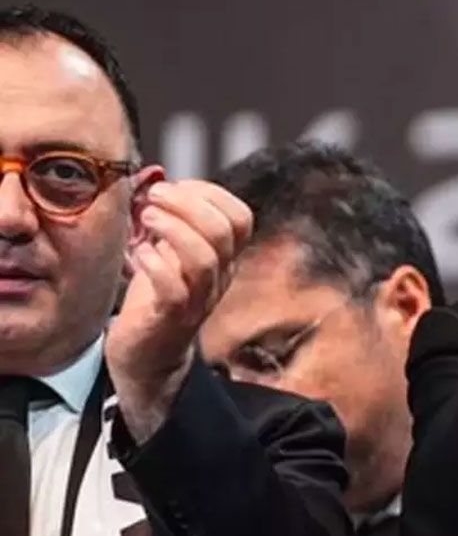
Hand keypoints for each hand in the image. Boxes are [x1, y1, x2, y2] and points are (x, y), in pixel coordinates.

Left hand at [106, 180, 251, 441]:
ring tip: (145, 219)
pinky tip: (137, 255)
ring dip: (172, 229)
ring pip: (204, 258)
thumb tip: (158, 178)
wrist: (148, 357)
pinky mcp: (172, 318)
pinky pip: (174, 289)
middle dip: (188, 204)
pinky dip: (154, 265)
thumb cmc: (157, 298)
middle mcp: (219, 277)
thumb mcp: (170, 253)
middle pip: (225, 231)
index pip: (241, 217)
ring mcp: (198, 299)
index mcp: (225, 257)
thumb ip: (173, 221)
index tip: (175, 188)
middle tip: (153, 198)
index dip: (211, 193)